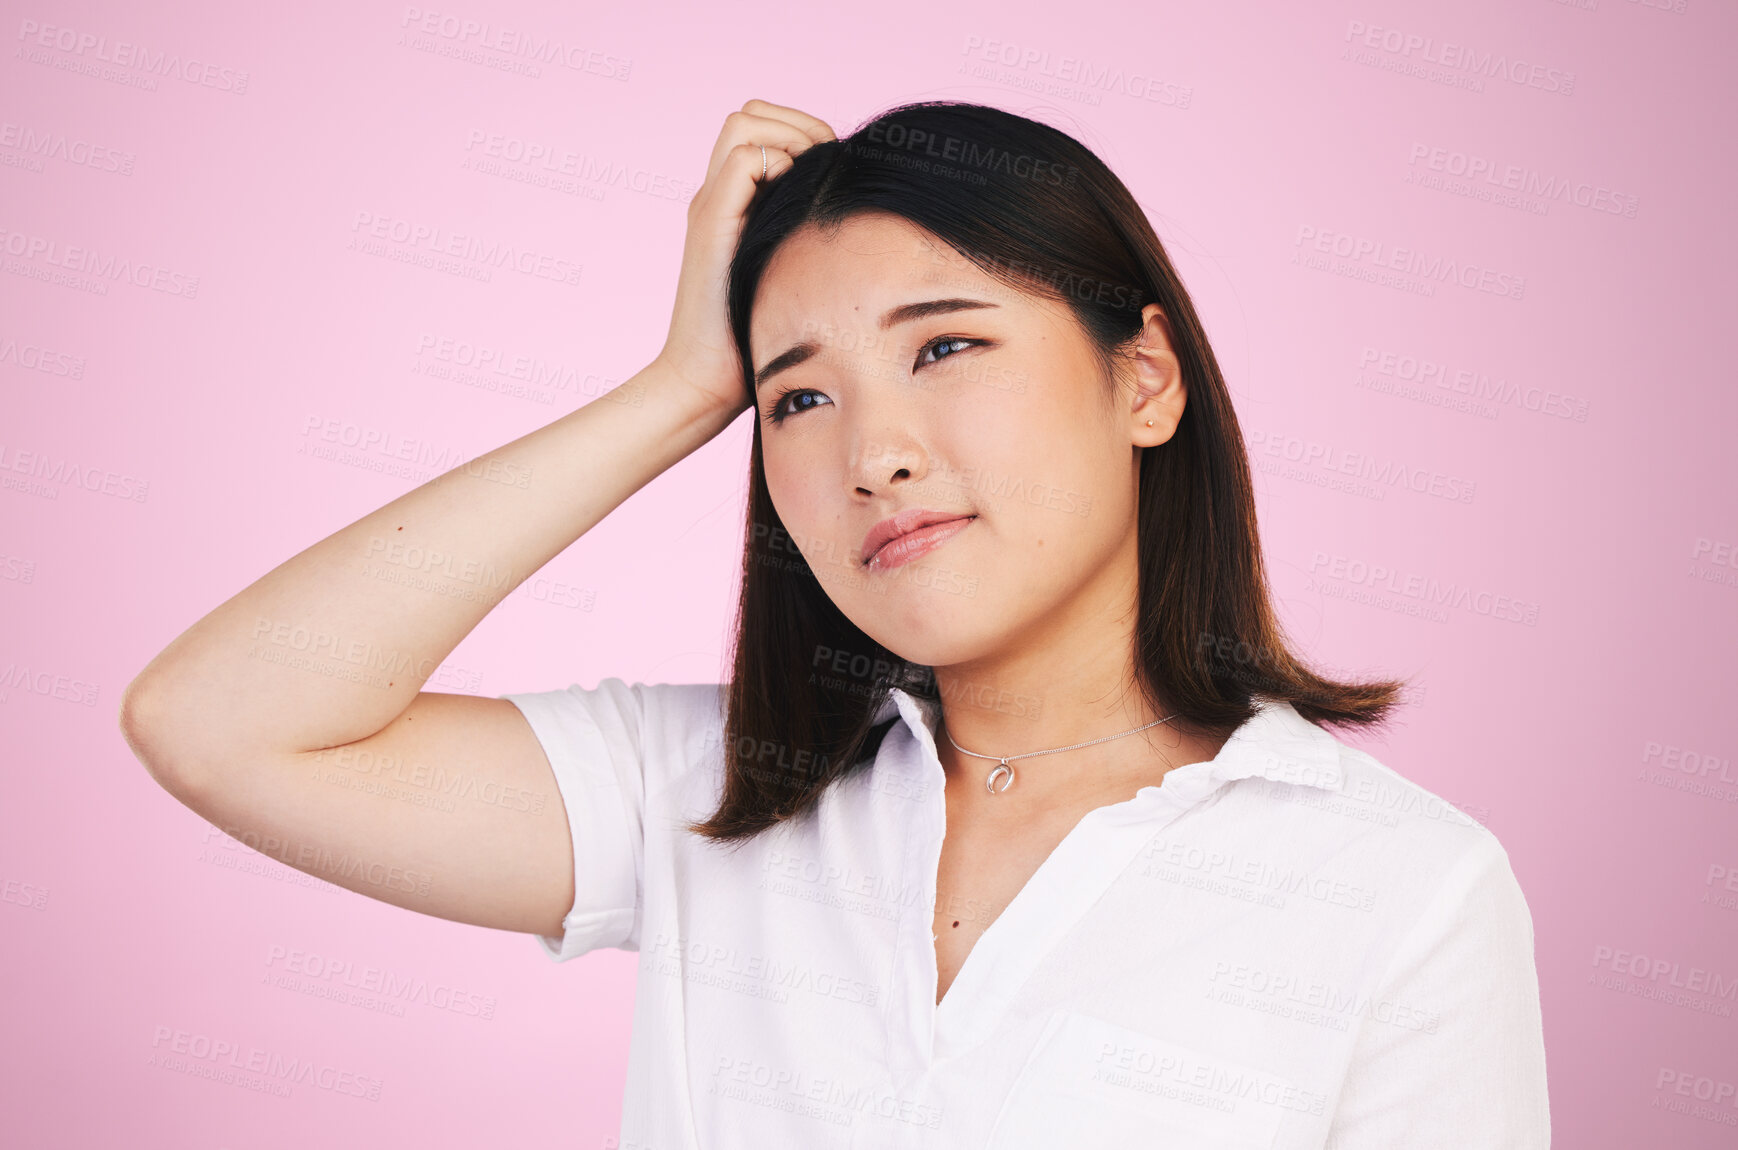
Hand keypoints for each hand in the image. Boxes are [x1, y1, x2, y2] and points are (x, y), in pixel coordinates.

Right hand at [653, 98, 835, 416]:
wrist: (707, 382)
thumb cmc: (755, 345)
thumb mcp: (792, 282)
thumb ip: (807, 246)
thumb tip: (860, 225)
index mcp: (735, 205)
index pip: (766, 129)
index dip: (803, 134)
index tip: (835, 174)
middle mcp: (718, 196)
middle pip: (752, 113)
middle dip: (799, 125)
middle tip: (828, 167)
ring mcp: (711, 205)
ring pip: (745, 122)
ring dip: (790, 137)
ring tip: (815, 180)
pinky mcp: (710, 222)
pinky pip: (746, 158)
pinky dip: (779, 163)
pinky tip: (799, 206)